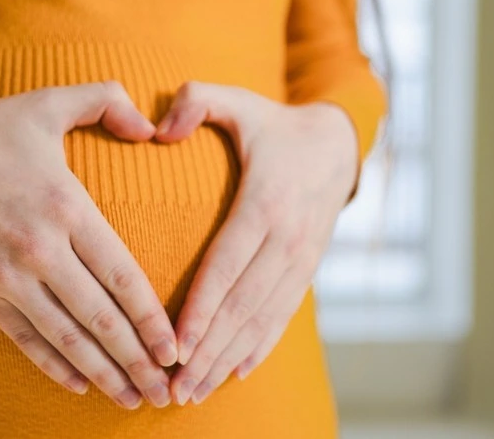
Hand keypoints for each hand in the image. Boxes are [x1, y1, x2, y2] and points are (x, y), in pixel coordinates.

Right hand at [0, 82, 177, 408]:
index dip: (151, 319)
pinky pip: (23, 337)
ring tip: (133, 399)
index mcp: (66, 207)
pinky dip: (53, 365)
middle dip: (138, 360)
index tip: (176, 348)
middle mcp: (39, 248)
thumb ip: (109, 101)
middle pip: (99, 319)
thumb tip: (153, 127)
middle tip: (167, 390)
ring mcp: (7, 275)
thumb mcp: (51, 102)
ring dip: (102, 373)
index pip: (122, 276)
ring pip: (65, 338)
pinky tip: (80, 385)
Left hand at [155, 82, 358, 404]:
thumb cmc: (272, 125)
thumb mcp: (237, 101)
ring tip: (195, 392)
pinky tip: (237, 373)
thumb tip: (158, 129)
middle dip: (210, 350)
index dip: (203, 307)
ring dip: (229, 358)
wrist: (336, 144)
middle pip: (244, 304)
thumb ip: (196, 101)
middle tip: (174, 387)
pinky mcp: (307, 269)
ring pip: (263, 318)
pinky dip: (261, 347)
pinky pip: (284, 314)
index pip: (228, 264)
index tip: (177, 344)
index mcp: (266, 202)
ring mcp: (302, 258)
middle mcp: (288, 238)